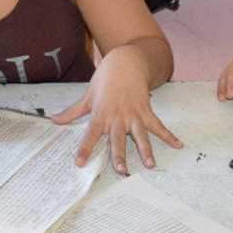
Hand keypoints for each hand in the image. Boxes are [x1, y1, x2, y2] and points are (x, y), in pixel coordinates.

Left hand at [52, 47, 181, 173]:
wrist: (125, 61)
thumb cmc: (104, 79)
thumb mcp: (87, 95)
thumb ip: (72, 111)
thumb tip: (54, 120)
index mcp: (100, 114)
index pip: (90, 135)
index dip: (84, 149)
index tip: (79, 162)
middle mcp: (117, 117)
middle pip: (118, 139)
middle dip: (119, 155)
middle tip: (121, 170)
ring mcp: (133, 114)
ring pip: (140, 135)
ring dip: (146, 150)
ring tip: (150, 164)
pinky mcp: (146, 110)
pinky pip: (158, 125)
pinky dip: (169, 135)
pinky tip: (178, 145)